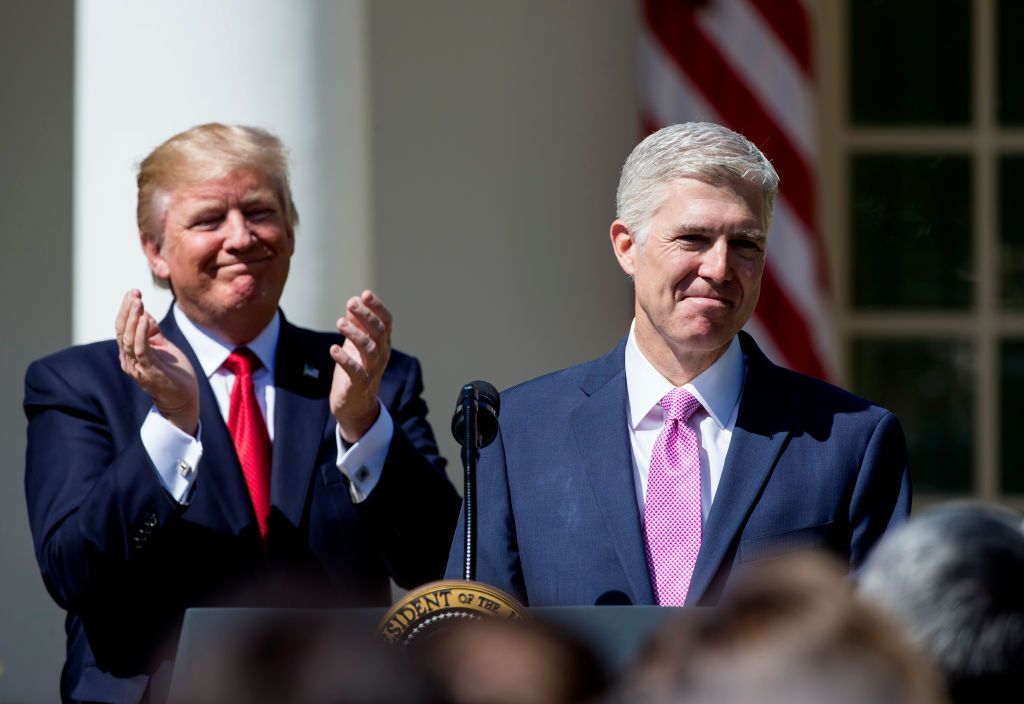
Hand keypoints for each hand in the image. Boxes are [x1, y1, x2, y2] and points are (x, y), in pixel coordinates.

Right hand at [115, 289, 199, 434]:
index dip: (126, 309)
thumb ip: (153, 332)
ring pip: (129, 339)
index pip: (123, 327)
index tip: (133, 292)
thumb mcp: (164, 347)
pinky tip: (146, 319)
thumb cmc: (174, 374)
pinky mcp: (149, 372)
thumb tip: (145, 312)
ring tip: (138, 302)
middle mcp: (129, 360)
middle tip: (133, 293)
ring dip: (133, 319)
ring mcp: (137, 367)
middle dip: (127, 310)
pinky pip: (141, 350)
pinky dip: (142, 334)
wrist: (184, 399)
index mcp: (131, 353)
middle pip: (122, 331)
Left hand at [330, 290, 392, 442]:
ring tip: (340, 323)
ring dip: (355, 335)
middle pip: (379, 332)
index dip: (377, 307)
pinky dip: (345, 359)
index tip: (365, 294)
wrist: (355, 406)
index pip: (386, 321)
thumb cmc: (356, 370)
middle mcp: (381, 355)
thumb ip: (357, 325)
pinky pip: (355, 371)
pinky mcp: (359, 385)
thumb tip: (353, 302)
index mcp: (382, 344)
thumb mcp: (356, 345)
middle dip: (366, 316)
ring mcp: (372, 370)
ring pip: (369, 350)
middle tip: (351, 303)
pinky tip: (333, 348)